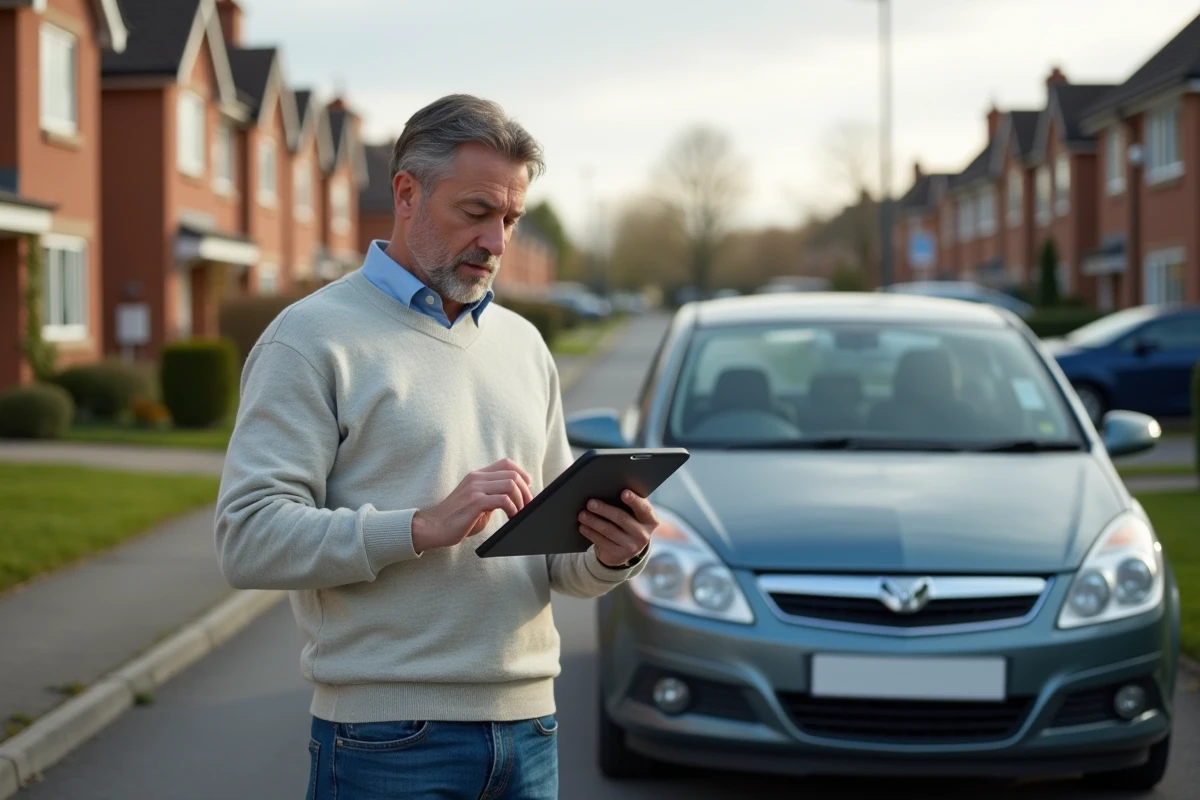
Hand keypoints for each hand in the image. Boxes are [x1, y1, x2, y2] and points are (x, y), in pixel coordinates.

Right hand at [412, 459, 532, 553]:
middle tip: (527, 506)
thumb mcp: (477, 502)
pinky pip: (503, 500)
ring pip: (510, 484)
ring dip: (521, 500)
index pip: (505, 463)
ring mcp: (475, 489)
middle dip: (525, 491)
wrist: (433, 527)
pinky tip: (511, 517)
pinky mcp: (474, 502)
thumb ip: (493, 497)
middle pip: (512, 474)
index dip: (522, 473)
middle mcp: (476, 478)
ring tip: (520, 512)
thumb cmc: (456, 519)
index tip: (528, 487)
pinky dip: (513, 509)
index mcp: (477, 476)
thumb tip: (514, 500)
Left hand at [578, 490, 658, 567]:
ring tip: (582, 514)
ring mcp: (632, 547)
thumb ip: (628, 504)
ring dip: (593, 521)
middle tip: (590, 503)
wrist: (625, 549)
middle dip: (604, 510)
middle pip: (622, 518)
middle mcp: (643, 535)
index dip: (634, 500)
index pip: (644, 509)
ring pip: (609, 530)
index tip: (623, 492)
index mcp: (650, 521)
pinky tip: (582, 526)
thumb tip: (607, 490)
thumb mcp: (633, 515)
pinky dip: (590, 533)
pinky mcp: (618, 555)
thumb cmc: (628, 522)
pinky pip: (602, 542)